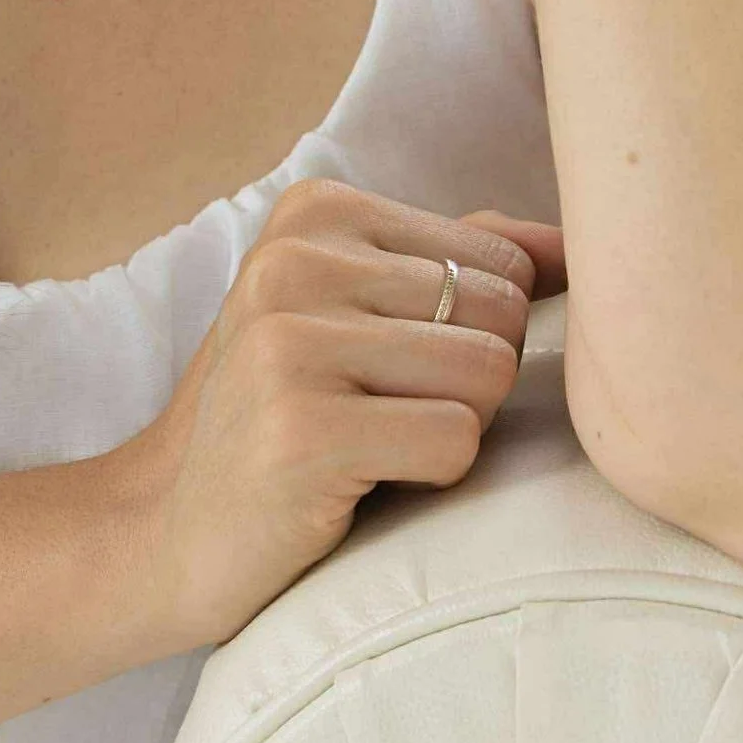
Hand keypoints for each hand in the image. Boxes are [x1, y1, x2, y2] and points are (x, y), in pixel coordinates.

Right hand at [103, 175, 567, 658]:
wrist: (164, 530)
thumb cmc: (286, 417)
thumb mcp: (353, 311)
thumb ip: (458, 260)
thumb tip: (577, 243)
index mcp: (316, 211)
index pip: (500, 259)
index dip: (472, 335)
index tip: (386, 369)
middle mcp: (295, 260)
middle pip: (501, 313)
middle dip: (467, 383)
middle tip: (379, 415)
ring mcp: (289, 342)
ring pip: (489, 374)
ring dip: (450, 430)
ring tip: (369, 445)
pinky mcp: (301, 428)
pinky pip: (457, 441)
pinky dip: (427, 477)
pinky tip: (355, 482)